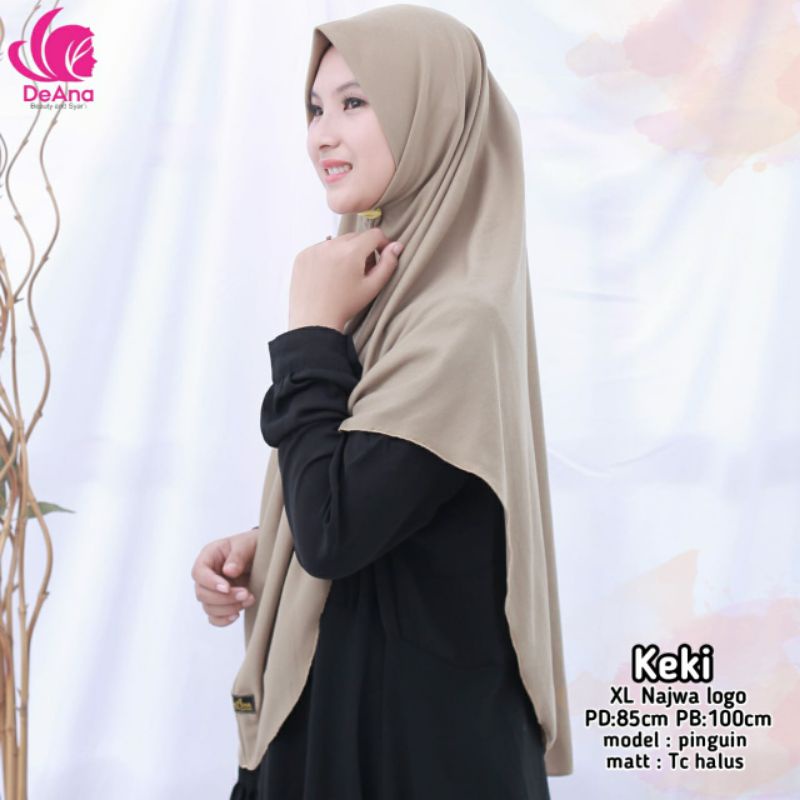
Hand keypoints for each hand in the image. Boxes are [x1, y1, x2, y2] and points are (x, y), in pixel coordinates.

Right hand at [191, 529, 258, 626]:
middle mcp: (207, 574)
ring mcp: (212, 590)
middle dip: (224, 598)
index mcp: (209, 556)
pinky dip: (223, 619)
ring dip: (228, 608)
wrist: (264, 553)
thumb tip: (229, 571)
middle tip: (245, 594)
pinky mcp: (220, 602)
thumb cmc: (251, 545)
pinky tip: (237, 614)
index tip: (227, 588)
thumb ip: (238, 556)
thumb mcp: (247, 544)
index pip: (199, 572)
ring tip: (249, 599)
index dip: (211, 583)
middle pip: (202, 593)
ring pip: (208, 607)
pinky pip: (214, 617)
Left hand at [288, 228, 403, 330]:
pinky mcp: (303, 255)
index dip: (382, 244)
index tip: (381, 256)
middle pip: (356, 237)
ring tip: (342, 276)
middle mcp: (331, 244)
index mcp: (351, 251)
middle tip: (361, 272)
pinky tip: (327, 276)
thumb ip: (388, 264)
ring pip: (338, 242)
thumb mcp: (372, 287)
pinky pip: (321, 248)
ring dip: (344, 252)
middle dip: (363, 250)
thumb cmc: (345, 306)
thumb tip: (397, 246)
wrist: (315, 320)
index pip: (374, 234)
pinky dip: (327, 257)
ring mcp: (314, 249)